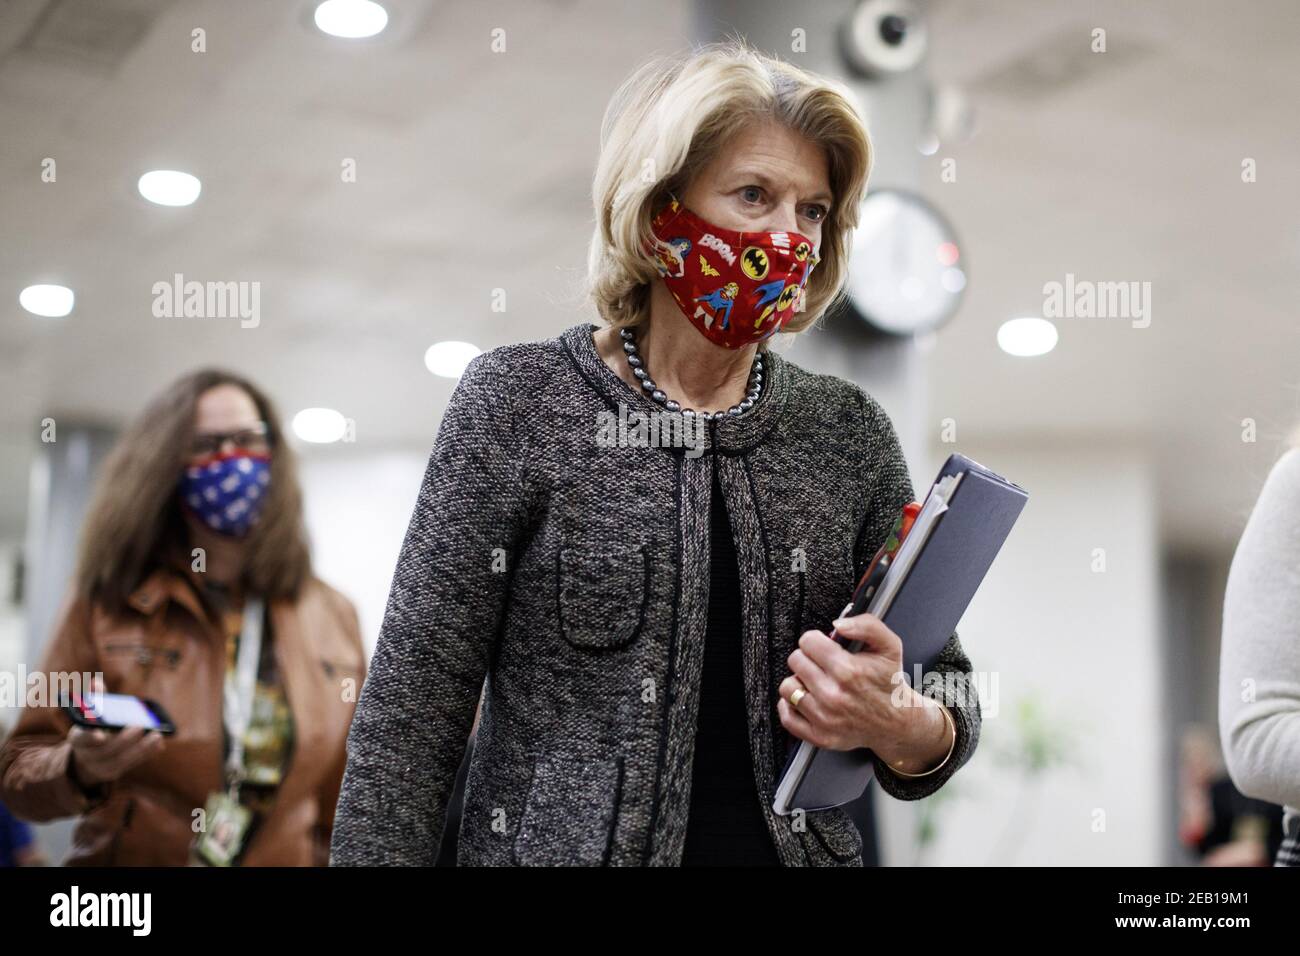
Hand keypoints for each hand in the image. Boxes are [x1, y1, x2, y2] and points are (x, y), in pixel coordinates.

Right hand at [67, 676, 164, 785]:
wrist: (88, 756)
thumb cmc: (94, 728)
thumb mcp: (90, 714)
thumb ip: (95, 699)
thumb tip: (96, 681)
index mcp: (78, 738)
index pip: (80, 738)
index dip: (89, 737)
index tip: (101, 734)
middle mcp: (86, 754)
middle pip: (105, 751)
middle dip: (123, 740)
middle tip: (140, 726)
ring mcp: (99, 766)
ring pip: (120, 761)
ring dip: (140, 748)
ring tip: (157, 735)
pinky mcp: (113, 772)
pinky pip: (131, 764)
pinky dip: (146, 754)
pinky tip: (159, 744)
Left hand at [776, 612, 951, 770]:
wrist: (897, 721)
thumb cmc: (889, 683)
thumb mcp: (889, 646)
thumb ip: (867, 625)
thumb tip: (840, 624)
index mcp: (848, 671)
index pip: (808, 642)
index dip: (816, 640)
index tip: (824, 646)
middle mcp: (833, 696)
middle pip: (795, 661)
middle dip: (808, 658)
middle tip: (823, 664)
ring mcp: (824, 718)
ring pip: (788, 687)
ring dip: (800, 682)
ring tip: (816, 682)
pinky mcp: (819, 736)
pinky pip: (787, 717)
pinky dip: (792, 707)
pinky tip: (808, 699)